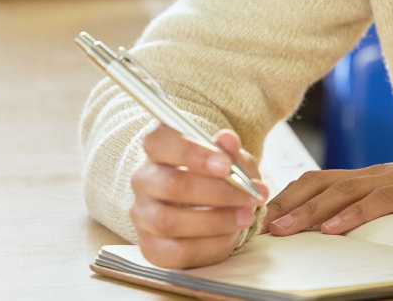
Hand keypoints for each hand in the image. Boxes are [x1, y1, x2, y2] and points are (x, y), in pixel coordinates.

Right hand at [130, 125, 267, 268]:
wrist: (206, 212)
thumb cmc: (214, 179)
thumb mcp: (228, 161)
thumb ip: (229, 151)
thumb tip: (228, 140)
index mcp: (158, 149)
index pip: (160, 142)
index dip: (191, 152)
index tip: (226, 165)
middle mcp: (144, 180)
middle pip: (170, 184)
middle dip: (216, 192)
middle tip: (249, 195)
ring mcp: (143, 215)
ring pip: (169, 221)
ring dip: (215, 221)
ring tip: (246, 216)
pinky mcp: (151, 247)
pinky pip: (177, 251)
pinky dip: (210, 245)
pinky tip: (231, 235)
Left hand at [263, 140, 392, 236]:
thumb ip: (386, 211)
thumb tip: (352, 233)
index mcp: (377, 177)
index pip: (321, 181)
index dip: (289, 197)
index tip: (261, 217)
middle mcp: (382, 173)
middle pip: (321, 182)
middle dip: (286, 203)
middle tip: (256, 225)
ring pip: (344, 191)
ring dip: (308, 212)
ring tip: (282, 229)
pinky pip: (383, 202)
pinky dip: (355, 214)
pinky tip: (334, 229)